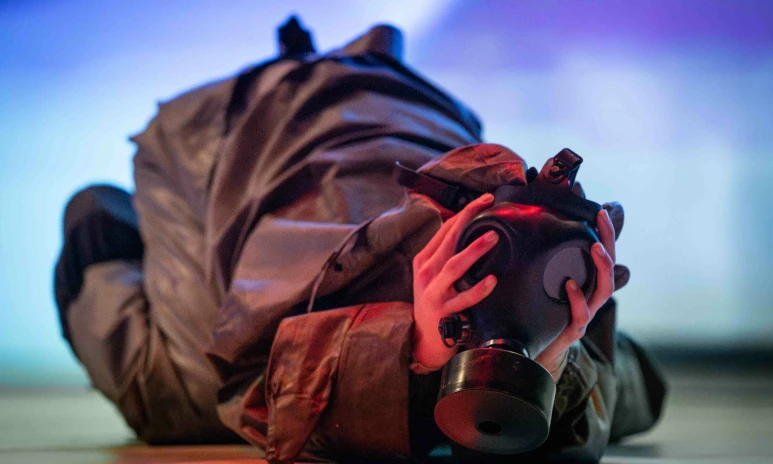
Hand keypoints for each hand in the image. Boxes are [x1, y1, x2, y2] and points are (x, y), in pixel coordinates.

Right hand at [411, 193, 499, 370]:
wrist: (423, 339)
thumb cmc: (435, 302)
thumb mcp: (434, 275)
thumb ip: (447, 255)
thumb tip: (471, 230)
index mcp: (424, 259)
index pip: (445, 228)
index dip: (465, 212)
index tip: (485, 199)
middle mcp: (426, 272)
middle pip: (448, 239)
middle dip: (468, 219)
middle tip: (487, 205)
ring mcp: (433, 292)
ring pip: (454, 266)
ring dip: (474, 250)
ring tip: (493, 237)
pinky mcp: (442, 311)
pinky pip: (463, 298)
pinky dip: (478, 289)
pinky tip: (492, 280)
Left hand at [535, 208, 616, 380]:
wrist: (531, 353)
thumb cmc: (537, 315)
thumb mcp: (540, 285)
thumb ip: (540, 264)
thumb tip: (528, 231)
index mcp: (583, 283)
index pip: (600, 254)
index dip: (603, 233)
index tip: (599, 209)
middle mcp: (589, 296)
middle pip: (609, 267)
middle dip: (608, 241)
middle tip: (602, 220)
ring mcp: (584, 314)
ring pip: (602, 290)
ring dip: (601, 267)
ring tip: (595, 248)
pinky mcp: (572, 330)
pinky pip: (580, 315)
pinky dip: (577, 299)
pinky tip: (569, 285)